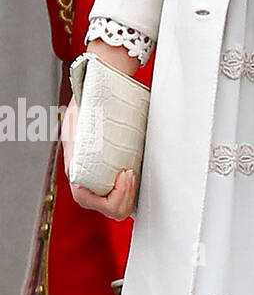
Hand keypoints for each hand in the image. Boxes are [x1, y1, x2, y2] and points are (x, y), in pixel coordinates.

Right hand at [61, 49, 139, 219]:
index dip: (106, 196)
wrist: (106, 86)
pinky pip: (125, 195)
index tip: (125, 173)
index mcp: (76, 166)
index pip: (85, 197)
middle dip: (122, 198)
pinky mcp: (119, 172)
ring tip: (133, 174)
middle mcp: (89, 175)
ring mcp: (105, 176)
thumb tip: (81, 124)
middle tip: (132, 174)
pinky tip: (137, 175)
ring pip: (117, 205)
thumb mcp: (80, 110)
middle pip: (106, 207)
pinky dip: (133, 192)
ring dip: (128, 196)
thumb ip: (79, 123)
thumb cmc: (91, 98)